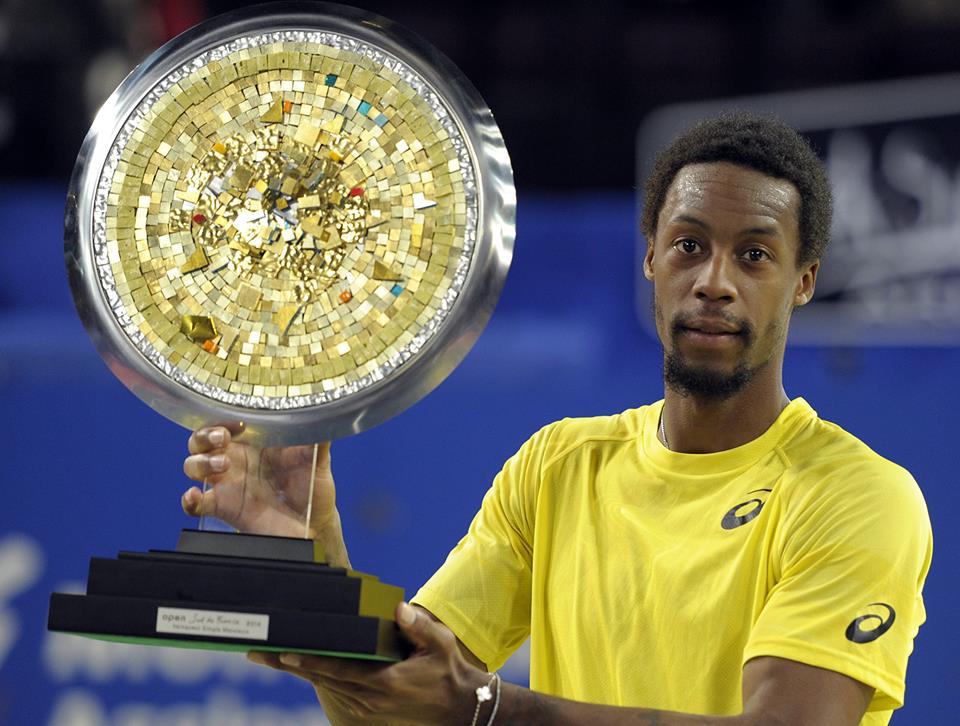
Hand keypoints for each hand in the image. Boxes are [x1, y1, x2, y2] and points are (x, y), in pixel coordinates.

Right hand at [181, 423, 337, 540]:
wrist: (315, 525)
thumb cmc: (314, 487)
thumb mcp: (318, 458)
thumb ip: (318, 436)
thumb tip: (327, 413)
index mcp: (255, 442)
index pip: (227, 421)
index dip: (224, 418)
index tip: (238, 423)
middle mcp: (237, 460)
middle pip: (201, 440)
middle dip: (204, 436)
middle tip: (222, 439)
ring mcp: (228, 483)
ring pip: (194, 466)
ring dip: (200, 462)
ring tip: (223, 466)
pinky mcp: (225, 508)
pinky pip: (196, 504)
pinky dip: (189, 500)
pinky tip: (194, 496)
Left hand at [248, 603, 487, 724]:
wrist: (459, 709)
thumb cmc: (448, 671)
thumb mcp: (440, 644)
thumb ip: (418, 626)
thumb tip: (397, 608)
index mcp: (385, 682)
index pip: (338, 670)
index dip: (309, 661)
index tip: (284, 652)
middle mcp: (370, 699)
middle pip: (321, 680)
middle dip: (288, 665)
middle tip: (258, 652)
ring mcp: (367, 709)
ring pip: (323, 688)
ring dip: (297, 672)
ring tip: (269, 657)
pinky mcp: (367, 712)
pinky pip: (334, 694)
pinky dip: (315, 680)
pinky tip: (299, 667)